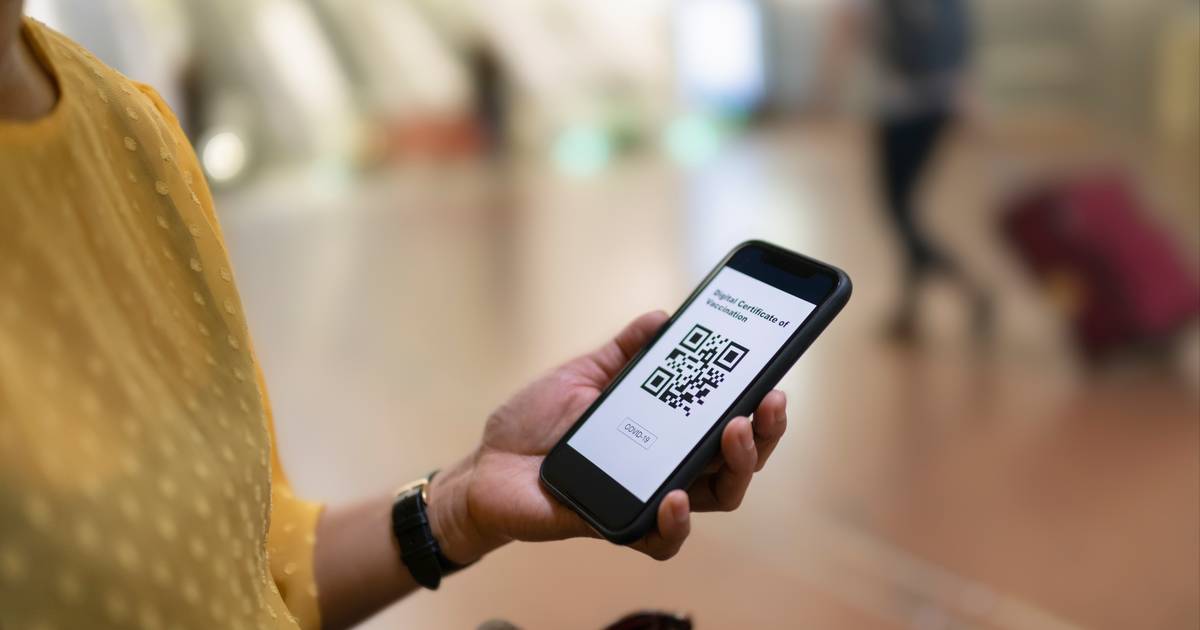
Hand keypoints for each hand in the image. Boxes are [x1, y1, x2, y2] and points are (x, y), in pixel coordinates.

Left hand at [428, 311, 788, 562]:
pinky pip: (664, 539)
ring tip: (732, 432)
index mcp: (667, 429)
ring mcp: (649, 497)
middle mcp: (669, 465)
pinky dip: (676, 522)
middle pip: (738, 460)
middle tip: (763, 403)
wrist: (484, 467)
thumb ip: (623, 351)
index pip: (727, 421)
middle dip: (763, 432)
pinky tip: (675, 497)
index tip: (773, 376)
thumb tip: (662, 317)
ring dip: (736, 465)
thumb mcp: (581, 375)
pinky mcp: (621, 526)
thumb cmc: (535, 423)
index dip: (758, 405)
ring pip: (719, 496)